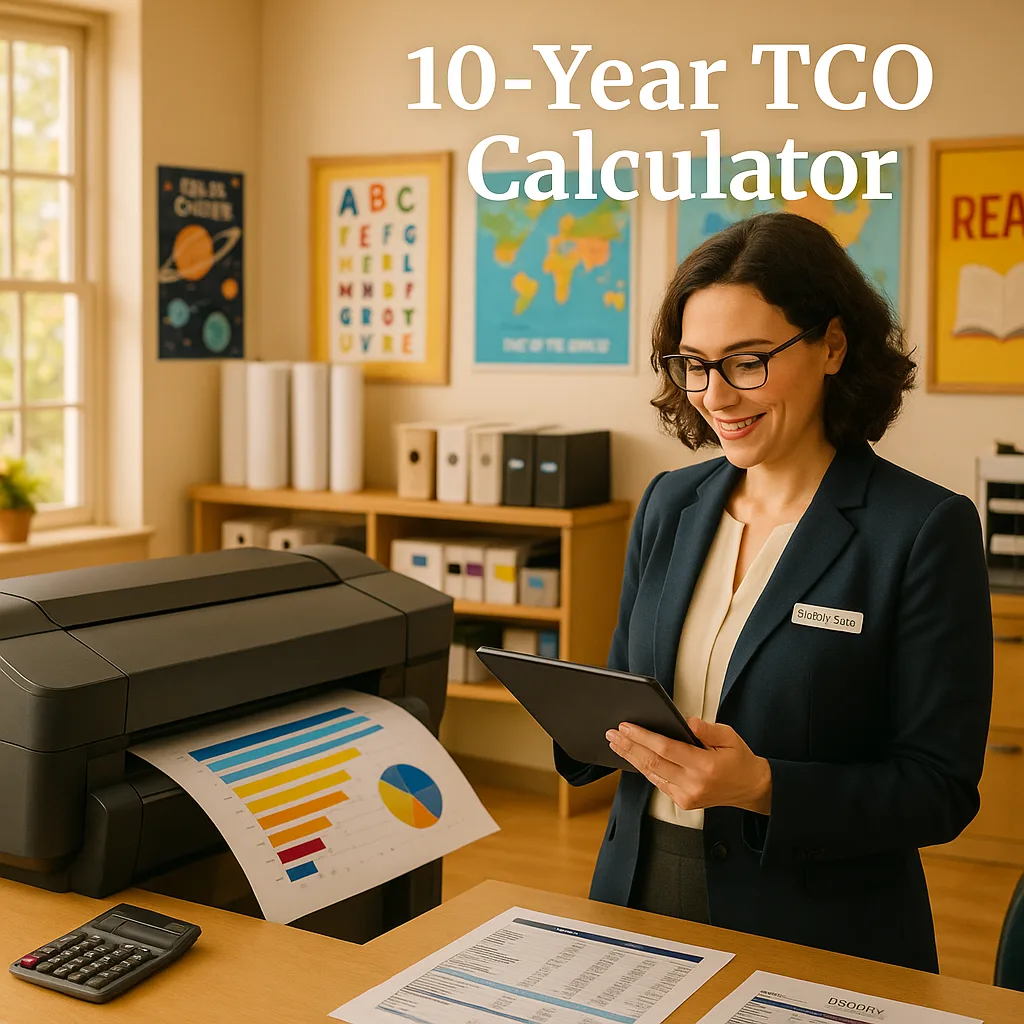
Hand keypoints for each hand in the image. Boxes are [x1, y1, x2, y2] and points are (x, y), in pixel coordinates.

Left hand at [606, 718, 772, 814]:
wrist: (751, 789)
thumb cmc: (739, 760)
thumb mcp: (729, 737)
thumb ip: (707, 729)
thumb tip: (686, 721)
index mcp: (705, 766)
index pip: (666, 749)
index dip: (643, 737)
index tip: (626, 727)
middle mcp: (693, 784)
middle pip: (652, 762)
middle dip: (629, 746)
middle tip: (612, 733)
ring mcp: (687, 796)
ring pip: (651, 774)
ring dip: (631, 757)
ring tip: (616, 743)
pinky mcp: (683, 802)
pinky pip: (658, 782)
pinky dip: (643, 768)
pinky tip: (632, 756)